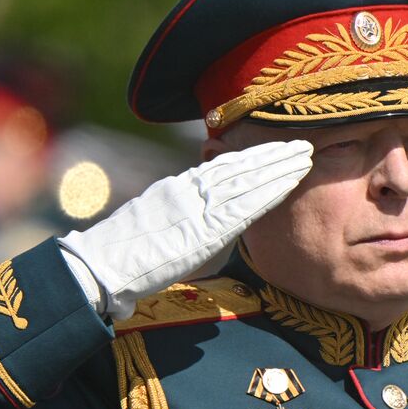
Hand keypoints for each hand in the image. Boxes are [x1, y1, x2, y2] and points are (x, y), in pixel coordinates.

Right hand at [59, 140, 312, 318]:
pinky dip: (270, 191)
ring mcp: (198, 206)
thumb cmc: (123, 258)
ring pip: (248, 180)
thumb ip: (181, 221)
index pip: (222, 167)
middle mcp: (189, 190)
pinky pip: (244, 205)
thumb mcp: (154, 227)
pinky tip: (290, 182)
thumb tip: (201, 226)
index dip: (252, 156)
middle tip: (303, 142)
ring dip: (279, 167)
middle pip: (240, 166)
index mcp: (177, 189)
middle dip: (273, 154)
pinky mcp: (205, 227)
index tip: (276, 147)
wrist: (103, 266)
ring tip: (305, 154)